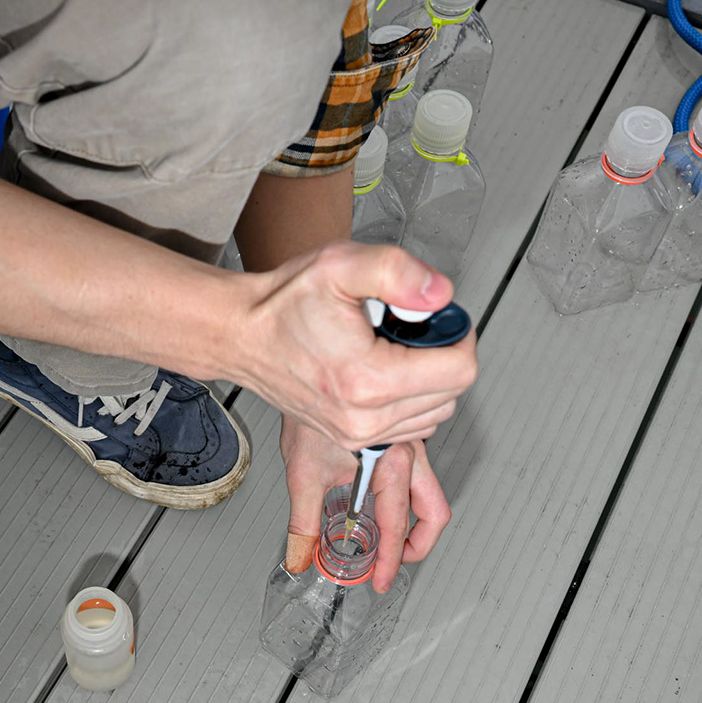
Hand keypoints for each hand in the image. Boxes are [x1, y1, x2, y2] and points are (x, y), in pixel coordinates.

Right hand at [235, 242, 478, 452]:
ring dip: (430, 380)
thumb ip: (397, 271)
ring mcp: (357, 434)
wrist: (242, 335)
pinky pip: (410, 427)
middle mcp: (365, 417)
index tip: (435, 316)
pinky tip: (387, 371)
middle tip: (408, 327)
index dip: (458, 334)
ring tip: (394, 349)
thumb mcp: (339, 264)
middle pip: (451, 393)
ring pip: (435, 414)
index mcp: (369, 379)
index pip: (459, 370)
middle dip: (442, 355)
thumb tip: (440, 294)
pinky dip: (412, 400)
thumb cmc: (283, 305)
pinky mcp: (351, 439)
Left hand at [280, 418, 452, 593]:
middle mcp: (410, 454)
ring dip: (414, 522)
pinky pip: (417, 477)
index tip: (380, 579)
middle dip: (419, 544)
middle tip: (395, 561)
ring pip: (431, 494)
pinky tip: (378, 505)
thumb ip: (304, 522)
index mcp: (391, 463)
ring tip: (387, 538)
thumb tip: (300, 554)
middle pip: (435, 512)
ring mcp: (411, 445)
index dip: (391, 562)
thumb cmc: (310, 414)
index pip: (399, 527)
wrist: (315, 375)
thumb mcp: (303, 474)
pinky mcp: (404, 440)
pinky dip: (405, 498)